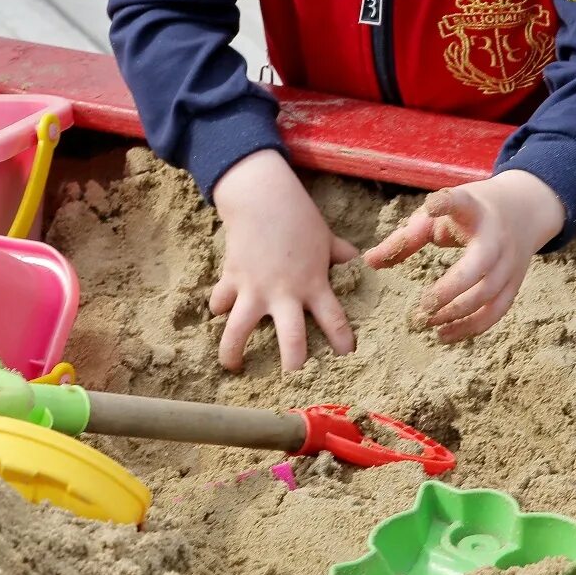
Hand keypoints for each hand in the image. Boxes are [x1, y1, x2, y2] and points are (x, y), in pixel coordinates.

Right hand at [209, 149, 357, 371]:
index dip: (343, 341)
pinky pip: (220, 301)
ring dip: (234, 352)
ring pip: (239, 331)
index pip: (335, 320)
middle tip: (292, 378)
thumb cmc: (298, 216)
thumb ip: (339, 254)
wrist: (261, 197)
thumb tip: (357, 261)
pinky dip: (219, 307)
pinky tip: (220, 313)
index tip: (346, 355)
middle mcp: (285, 294)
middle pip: (292, 340)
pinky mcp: (231, 279)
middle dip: (294, 364)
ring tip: (233, 366)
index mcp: (314, 285)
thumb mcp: (325, 236)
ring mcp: (254, 289)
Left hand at [363, 171, 561, 342]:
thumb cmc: (469, 213)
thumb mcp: (439, 214)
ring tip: (426, 321)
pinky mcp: (515, 283)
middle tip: (423, 305)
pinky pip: (496, 312)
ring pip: (488, 295)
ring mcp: (510, 262)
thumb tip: (368, 263)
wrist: (524, 210)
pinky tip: (444, 335)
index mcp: (473, 209)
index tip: (431, 205)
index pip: (461, 202)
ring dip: (457, 313)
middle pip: (479, 266)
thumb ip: (405, 237)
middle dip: (451, 289)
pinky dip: (472, 327)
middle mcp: (496, 237)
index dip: (446, 203)